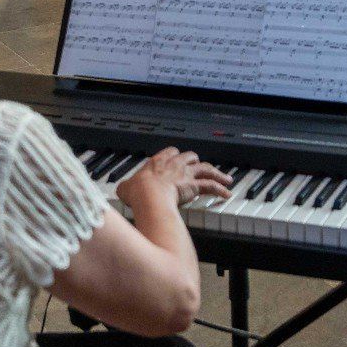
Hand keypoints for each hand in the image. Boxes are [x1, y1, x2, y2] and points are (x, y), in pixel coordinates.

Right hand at [117, 146, 233, 208]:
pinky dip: (221, 189)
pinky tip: (226, 194)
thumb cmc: (138, 192)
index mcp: (158, 161)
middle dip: (196, 161)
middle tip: (200, 167)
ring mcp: (186, 174)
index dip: (175, 155)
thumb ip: (125, 187)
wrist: (149, 196)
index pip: (170, 151)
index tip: (176, 158)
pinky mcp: (195, 185)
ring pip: (206, 169)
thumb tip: (120, 190)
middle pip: (191, 156)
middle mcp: (175, 164)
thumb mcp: (125, 187)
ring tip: (226, 178)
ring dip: (218, 173)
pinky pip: (212, 186)